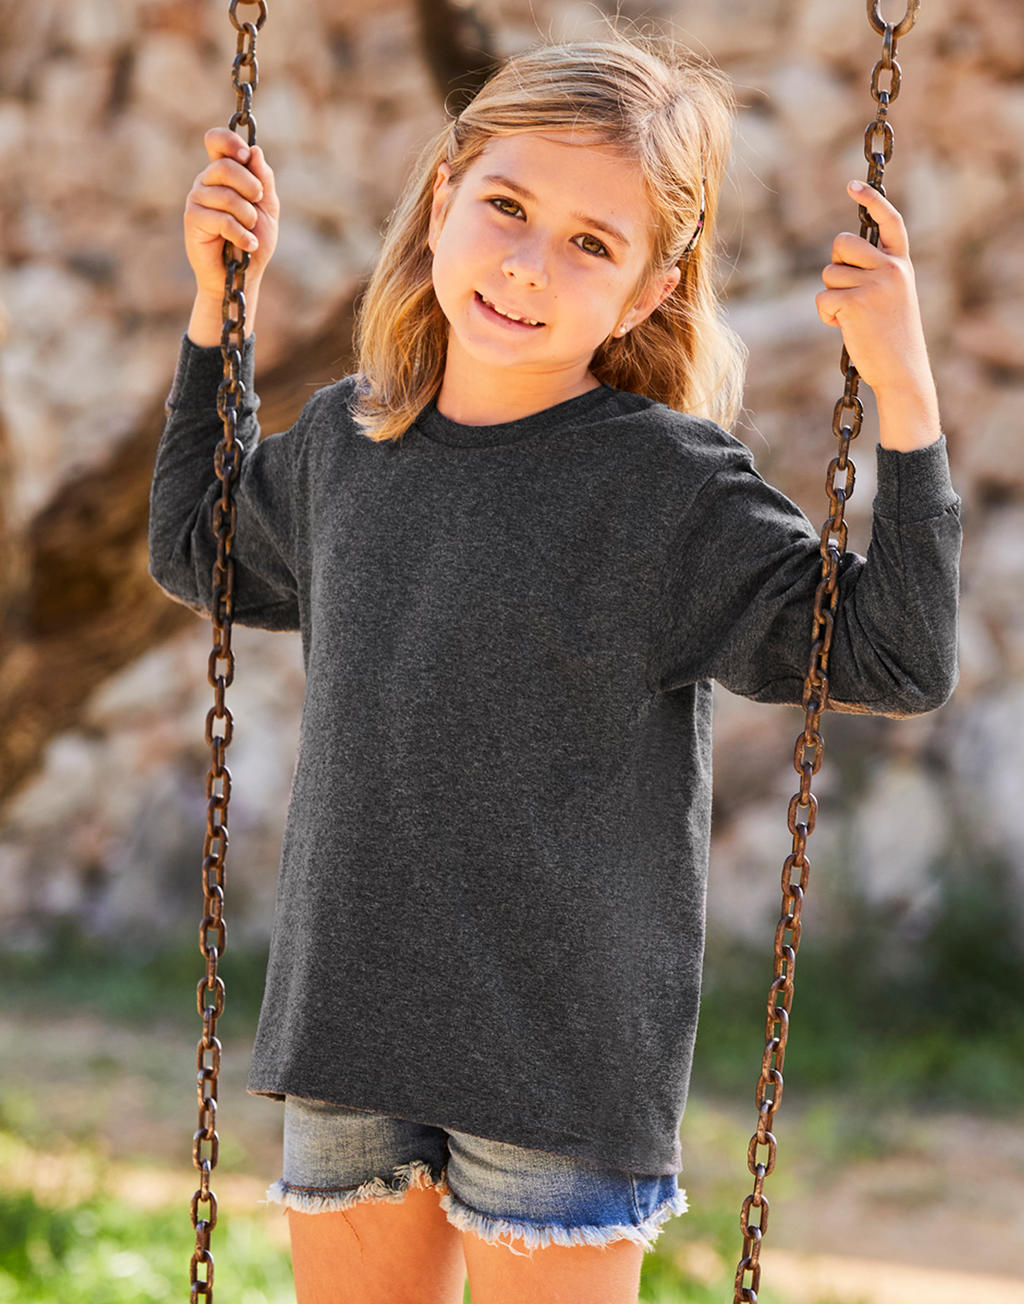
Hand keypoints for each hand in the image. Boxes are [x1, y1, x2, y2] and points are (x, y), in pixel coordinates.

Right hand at [184, 127, 279, 300]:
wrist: (241, 277)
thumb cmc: (253, 241)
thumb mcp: (267, 208)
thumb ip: (263, 179)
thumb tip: (254, 151)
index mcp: (223, 174)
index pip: (215, 141)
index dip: (229, 140)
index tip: (246, 155)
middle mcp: (206, 182)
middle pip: (223, 165)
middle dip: (250, 185)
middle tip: (258, 201)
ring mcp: (196, 199)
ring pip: (224, 194)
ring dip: (247, 215)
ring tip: (252, 231)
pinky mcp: (192, 220)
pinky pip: (220, 218)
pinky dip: (240, 233)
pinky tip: (247, 244)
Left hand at [817, 181, 940, 449]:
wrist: (902, 371)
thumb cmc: (891, 339)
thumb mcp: (891, 298)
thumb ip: (874, 273)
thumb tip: (840, 258)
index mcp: (902, 265)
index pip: (889, 222)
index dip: (871, 201)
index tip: (852, 185)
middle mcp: (892, 268)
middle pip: (842, 244)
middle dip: (835, 267)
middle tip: (848, 295)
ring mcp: (875, 284)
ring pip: (828, 273)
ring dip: (831, 297)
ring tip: (852, 319)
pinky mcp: (856, 302)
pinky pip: (822, 298)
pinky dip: (826, 315)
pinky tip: (844, 328)